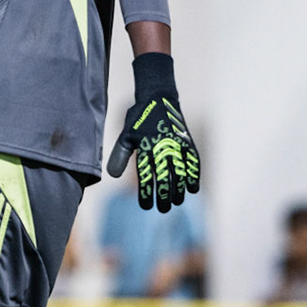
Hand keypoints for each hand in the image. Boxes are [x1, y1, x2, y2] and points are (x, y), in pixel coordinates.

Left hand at [106, 52, 199, 211]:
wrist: (158, 97)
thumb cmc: (138, 119)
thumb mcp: (126, 135)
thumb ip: (119, 156)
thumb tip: (112, 176)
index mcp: (145, 146)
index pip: (146, 175)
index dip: (147, 193)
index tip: (146, 206)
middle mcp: (162, 146)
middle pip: (165, 177)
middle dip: (164, 195)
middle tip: (164, 209)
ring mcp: (177, 144)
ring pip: (180, 172)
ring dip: (180, 190)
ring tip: (177, 202)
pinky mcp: (187, 141)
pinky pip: (193, 161)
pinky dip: (194, 175)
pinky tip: (193, 189)